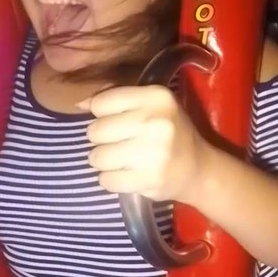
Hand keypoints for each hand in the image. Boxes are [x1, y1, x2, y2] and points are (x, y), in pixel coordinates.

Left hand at [83, 85, 207, 202]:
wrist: (198, 168)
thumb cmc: (168, 132)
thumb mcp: (150, 106)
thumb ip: (115, 99)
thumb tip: (79, 104)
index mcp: (157, 96)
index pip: (101, 103)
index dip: (103, 115)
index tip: (118, 122)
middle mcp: (156, 121)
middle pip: (95, 131)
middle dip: (102, 140)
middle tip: (120, 143)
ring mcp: (154, 152)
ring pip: (97, 157)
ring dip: (104, 162)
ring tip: (122, 160)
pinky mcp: (149, 178)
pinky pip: (106, 180)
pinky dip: (111, 180)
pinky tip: (127, 175)